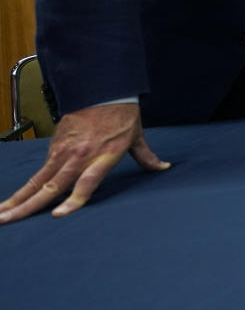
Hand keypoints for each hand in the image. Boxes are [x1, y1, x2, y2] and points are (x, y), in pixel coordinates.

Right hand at [0, 103, 168, 223]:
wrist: (103, 87)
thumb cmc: (121, 113)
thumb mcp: (136, 136)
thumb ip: (146, 157)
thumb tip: (163, 167)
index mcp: (104, 156)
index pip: (86, 182)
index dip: (73, 200)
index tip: (58, 215)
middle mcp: (80, 156)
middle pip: (52, 186)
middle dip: (28, 206)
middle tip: (9, 221)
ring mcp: (64, 151)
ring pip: (38, 180)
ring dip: (18, 198)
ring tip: (2, 215)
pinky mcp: (54, 146)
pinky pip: (39, 171)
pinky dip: (24, 186)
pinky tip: (11, 201)